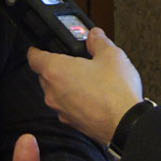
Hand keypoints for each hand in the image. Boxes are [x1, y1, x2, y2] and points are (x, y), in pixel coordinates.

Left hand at [27, 28, 142, 145]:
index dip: (36, 49)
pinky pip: (67, 106)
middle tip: (74, 61)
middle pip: (45, 75)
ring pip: (56, 92)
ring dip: (67, 85)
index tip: (40, 47)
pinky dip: (75, 100)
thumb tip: (94, 35)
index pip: (34, 57)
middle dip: (57, 67)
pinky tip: (93, 96)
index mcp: (56, 71)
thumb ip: (99, 41)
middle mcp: (53, 92)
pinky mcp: (72, 122)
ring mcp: (61, 109)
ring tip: (88, 79)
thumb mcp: (111, 55)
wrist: (127, 124)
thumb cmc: (115, 93)